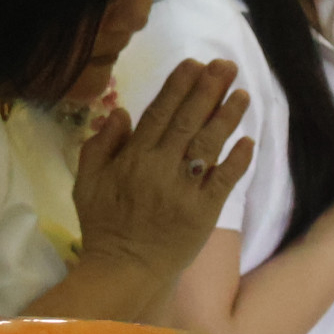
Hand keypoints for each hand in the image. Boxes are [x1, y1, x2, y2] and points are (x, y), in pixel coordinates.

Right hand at [72, 58, 252, 288]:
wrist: (126, 267)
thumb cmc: (104, 224)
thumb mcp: (86, 183)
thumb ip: (99, 147)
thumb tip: (118, 112)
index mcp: (132, 160)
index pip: (158, 115)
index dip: (178, 88)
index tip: (194, 65)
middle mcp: (160, 169)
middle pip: (187, 122)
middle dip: (208, 91)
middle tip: (225, 66)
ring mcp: (185, 189)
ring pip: (209, 145)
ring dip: (227, 117)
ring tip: (242, 93)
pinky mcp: (205, 210)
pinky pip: (225, 179)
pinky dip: (237, 159)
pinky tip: (248, 140)